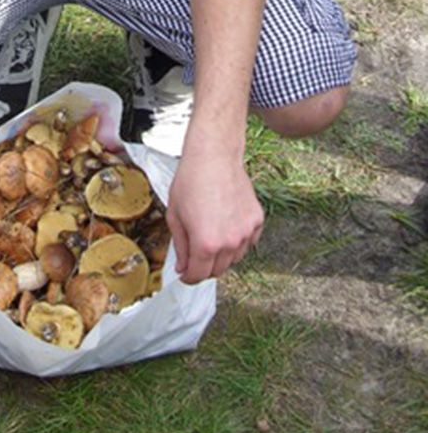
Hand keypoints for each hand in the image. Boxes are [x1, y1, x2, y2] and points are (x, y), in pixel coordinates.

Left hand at [165, 147, 263, 282]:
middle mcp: (229, 243)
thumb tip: (183, 268)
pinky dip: (238, 241)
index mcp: (206, 244)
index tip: (185, 272)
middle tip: (195, 253)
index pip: (198, 275)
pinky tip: (227, 225)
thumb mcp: (174, 215)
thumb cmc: (191, 181)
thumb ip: (180, 247)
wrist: (214, 156)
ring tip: (211, 234)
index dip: (188, 277)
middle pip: (217, 271)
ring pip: (234, 259)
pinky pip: (249, 242)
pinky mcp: (257, 221)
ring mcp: (246, 232)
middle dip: (204, 267)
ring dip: (222, 255)